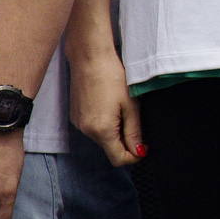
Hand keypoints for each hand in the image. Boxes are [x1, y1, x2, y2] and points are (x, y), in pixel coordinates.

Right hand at [67, 47, 141, 167]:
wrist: (90, 59)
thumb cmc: (113, 77)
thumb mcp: (131, 105)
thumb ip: (134, 131)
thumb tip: (139, 151)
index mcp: (102, 130)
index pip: (118, 159)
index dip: (134, 156)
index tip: (145, 146)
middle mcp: (86, 131)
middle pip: (110, 148)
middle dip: (125, 141)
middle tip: (135, 120)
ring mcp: (78, 124)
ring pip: (102, 138)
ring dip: (115, 131)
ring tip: (121, 108)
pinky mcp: (75, 117)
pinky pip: (93, 128)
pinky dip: (104, 124)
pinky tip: (109, 106)